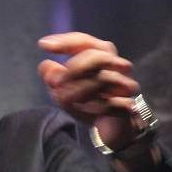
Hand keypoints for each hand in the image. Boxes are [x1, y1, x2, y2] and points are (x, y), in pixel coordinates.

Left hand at [37, 32, 141, 151]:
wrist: (117, 130)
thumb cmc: (94, 104)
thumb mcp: (67, 92)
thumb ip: (55, 78)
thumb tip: (44, 65)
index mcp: (103, 56)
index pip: (84, 42)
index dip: (65, 42)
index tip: (43, 45)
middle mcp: (117, 66)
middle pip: (97, 56)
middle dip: (73, 68)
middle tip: (54, 82)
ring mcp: (125, 85)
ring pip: (103, 79)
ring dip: (79, 90)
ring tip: (64, 100)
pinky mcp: (128, 105)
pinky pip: (110, 103)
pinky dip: (95, 108)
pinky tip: (85, 112)